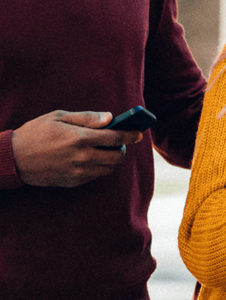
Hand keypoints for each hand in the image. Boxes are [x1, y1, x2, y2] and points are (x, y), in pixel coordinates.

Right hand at [11, 110, 141, 186]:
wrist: (12, 158)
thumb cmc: (35, 133)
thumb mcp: (59, 117)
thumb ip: (87, 118)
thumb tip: (110, 118)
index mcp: (80, 138)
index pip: (116, 137)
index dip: (131, 135)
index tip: (138, 134)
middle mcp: (81, 156)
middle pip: (116, 156)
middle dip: (121, 149)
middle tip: (117, 143)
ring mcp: (77, 171)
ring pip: (108, 168)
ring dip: (111, 160)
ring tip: (103, 151)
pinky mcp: (72, 182)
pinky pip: (95, 176)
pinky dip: (98, 168)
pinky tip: (90, 160)